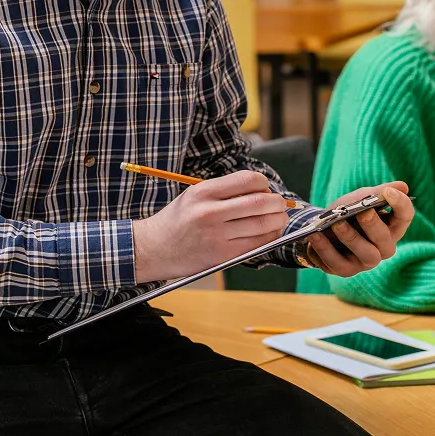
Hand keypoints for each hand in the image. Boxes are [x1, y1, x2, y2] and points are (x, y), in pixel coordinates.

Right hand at [132, 170, 287, 282]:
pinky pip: (257, 244)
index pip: (246, 179)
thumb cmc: (177, 220)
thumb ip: (223, 191)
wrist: (154, 248)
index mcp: (203, 192)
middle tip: (281, 203)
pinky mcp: (223, 255)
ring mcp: (217, 235)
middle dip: (278, 202)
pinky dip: (270, 236)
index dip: (263, 182)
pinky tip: (270, 232)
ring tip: (280, 216)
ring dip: (278, 219)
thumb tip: (261, 189)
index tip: (265, 187)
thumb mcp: (193, 195)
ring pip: (262, 224)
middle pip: (260, 202)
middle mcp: (210, 212)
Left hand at [305, 182, 413, 277]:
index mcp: (390, 227)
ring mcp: (364, 262)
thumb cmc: (347, 213)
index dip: (401, 204)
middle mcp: (382, 248)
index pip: (405, 217)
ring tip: (335, 223)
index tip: (388, 192)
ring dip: (350, 238)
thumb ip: (377, 193)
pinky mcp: (344, 270)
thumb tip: (403, 186)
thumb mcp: (360, 199)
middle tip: (363, 212)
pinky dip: (324, 249)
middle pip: (386, 242)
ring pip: (366, 256)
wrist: (322, 227)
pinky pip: (337, 264)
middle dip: (374, 226)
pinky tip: (316, 235)